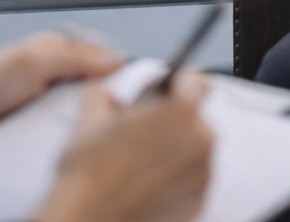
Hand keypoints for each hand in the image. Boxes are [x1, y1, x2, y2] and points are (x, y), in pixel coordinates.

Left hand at [0, 32, 122, 133]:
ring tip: (86, 122)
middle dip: (101, 95)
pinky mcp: (39, 120)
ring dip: (84, 115)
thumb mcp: (35, 63)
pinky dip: (69, 129)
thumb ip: (75, 58)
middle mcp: (54, 70)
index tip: (130, 88)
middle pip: (95, 82)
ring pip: (81, 105)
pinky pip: (65, 124)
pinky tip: (69, 135)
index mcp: (57, 47)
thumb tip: (115, 58)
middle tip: (107, 109)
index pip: (103, 54)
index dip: (119, 70)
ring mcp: (47, 96)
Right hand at [36, 71, 213, 221]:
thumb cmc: (89, 173)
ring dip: (174, 149)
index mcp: (180, 111)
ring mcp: (201, 173)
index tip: (164, 93)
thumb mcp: (89, 117)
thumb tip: (107, 92)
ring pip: (193, 149)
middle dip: (171, 120)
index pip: (196, 82)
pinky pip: (191, 178)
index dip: (177, 84)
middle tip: (139, 131)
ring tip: (138, 161)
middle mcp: (200, 140)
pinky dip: (175, 177)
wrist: (87, 221)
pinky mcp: (198, 201)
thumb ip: (105, 92)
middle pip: (194, 117)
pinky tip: (146, 182)